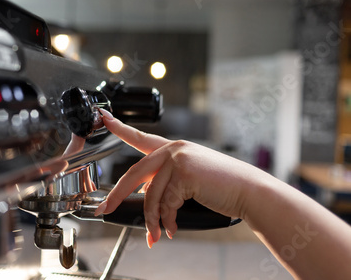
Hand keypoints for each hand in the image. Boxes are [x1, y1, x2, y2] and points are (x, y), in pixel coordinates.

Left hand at [94, 108, 267, 247]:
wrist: (249, 191)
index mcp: (173, 148)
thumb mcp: (188, 179)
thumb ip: (165, 182)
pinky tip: (172, 229)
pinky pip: (165, 204)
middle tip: (104, 209)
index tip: (104, 118)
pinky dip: (166, 221)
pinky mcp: (184, 173)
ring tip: (156, 234)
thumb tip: (145, 199)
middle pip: (135, 173)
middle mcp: (173, 149)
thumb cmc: (221, 187)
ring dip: (152, 220)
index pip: (140, 137)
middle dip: (117, 195)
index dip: (120, 128)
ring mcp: (178, 159)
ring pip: (151, 195)